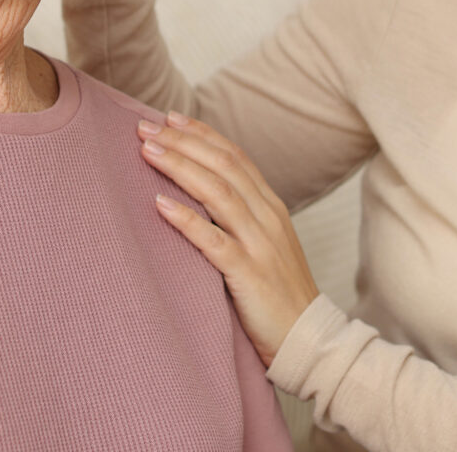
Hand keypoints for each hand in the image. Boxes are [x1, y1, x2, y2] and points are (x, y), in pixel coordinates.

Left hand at [137, 112, 319, 366]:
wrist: (310, 339)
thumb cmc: (278, 293)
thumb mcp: (265, 243)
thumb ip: (240, 216)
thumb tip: (197, 192)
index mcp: (271, 206)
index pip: (235, 156)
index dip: (202, 133)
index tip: (170, 117)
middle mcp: (267, 217)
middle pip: (223, 166)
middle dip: (183, 142)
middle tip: (146, 128)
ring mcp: (260, 244)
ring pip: (218, 193)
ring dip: (180, 168)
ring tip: (148, 152)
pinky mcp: (249, 274)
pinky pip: (213, 241)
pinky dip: (186, 220)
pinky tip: (159, 205)